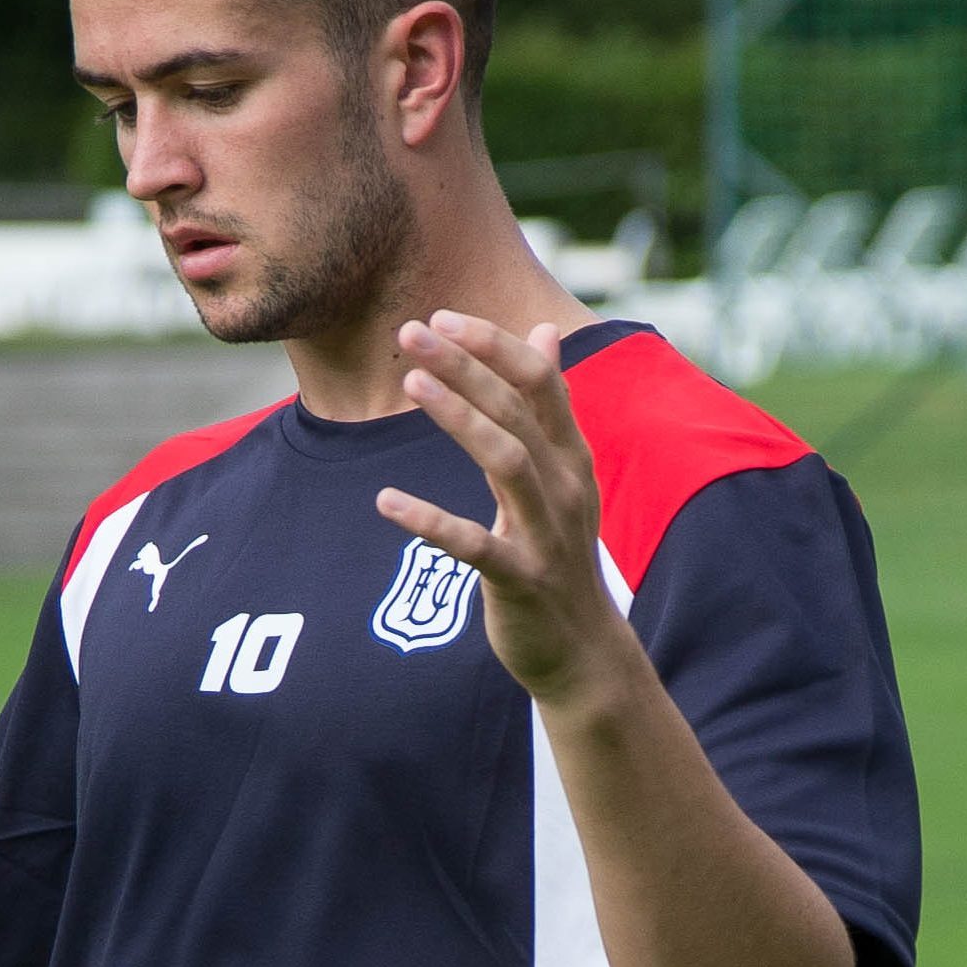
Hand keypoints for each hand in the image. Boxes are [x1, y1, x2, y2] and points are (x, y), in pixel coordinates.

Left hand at [374, 312, 620, 704]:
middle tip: (411, 332)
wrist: (580, 649)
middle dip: (465, 366)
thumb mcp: (560, 473)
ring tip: (410, 383)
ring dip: (458, 419)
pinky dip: (431, 521)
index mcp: (572, 456)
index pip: (540, 382)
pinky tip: (385, 502)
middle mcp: (565, 486)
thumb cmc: (557, 550)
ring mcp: (546, 533)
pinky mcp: (521, 579)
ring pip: (506, 461)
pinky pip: (474, 544)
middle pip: (516, 411)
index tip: (442, 317)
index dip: (494, 345)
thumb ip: (546, 406)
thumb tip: (544, 330)